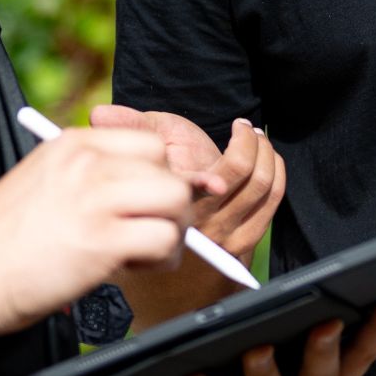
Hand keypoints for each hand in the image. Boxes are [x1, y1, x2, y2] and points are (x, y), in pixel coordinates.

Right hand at [0, 126, 193, 331]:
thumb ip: (83, 177)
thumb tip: (136, 193)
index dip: (155, 177)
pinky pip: (164, 239)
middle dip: (168, 206)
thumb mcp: (40, 182)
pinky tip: (133, 268)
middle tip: (146, 233)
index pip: (148, 143)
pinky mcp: (102, 240)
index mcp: (71, 144)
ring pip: (175, 200)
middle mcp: (87, 163)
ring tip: (142, 253)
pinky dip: (160, 259)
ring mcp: (95, 198)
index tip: (141, 205)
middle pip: (168, 170)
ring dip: (170, 231)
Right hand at [90, 105, 284, 263]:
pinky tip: (267, 159)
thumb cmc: (149, 198)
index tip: (241, 129)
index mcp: (174, 198)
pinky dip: (277, 174)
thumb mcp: (133, 161)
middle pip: (246, 173)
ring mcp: (223, 236)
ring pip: (262, 186)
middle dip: (252, 141)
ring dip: (267, 154)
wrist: (162, 261)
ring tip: (255, 138)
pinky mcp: (243, 244)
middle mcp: (201, 222)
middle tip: (245, 128)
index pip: (212, 177)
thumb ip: (124, 134)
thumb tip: (98, 113)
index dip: (239, 150)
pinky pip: (271, 202)